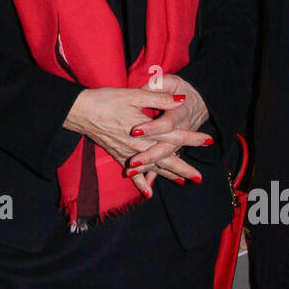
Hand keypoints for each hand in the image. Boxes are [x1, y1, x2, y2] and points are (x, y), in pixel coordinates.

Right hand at [63, 85, 210, 196]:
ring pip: (152, 167)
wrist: (80, 111)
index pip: (174, 135)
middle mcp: (138, 145)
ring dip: (168, 175)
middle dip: (184, 167)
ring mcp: (128, 153)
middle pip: (166, 158)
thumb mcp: (133, 94)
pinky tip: (149, 193)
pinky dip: (141, 183)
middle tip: (199, 177)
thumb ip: (158, 98)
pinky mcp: (118, 155)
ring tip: (184, 182)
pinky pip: (132, 174)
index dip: (191, 138)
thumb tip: (181, 100)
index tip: (208, 141)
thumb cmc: (106, 100)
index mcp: (145, 129)